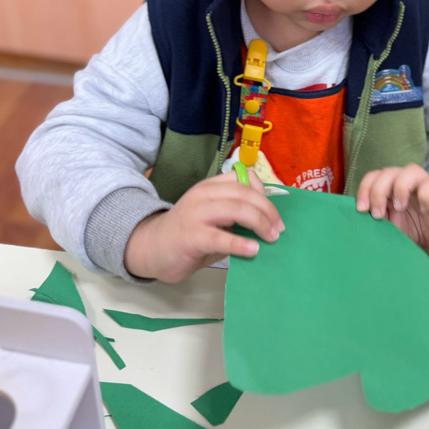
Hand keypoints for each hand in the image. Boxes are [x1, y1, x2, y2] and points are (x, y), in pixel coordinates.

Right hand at [124, 170, 284, 282]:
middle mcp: (203, 195)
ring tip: (270, 238)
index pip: (243, 178)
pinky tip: (253, 250)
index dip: (263, 193)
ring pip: (236, 210)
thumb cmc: (188, 235)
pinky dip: (240, 244)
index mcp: (210, 187)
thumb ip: (234, 216)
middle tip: (278, 230)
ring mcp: (195, 214)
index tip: (273, 214)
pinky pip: (220, 238)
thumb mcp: (213, 217)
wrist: (151, 248)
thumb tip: (267, 223)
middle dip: (267, 211)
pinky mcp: (191, 237)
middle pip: (244, 194)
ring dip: (259, 223)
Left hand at [355, 164, 428, 250]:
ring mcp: (423, 185)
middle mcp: (405, 181)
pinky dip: (425, 196)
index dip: (364, 189)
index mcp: (389, 187)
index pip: (373, 177)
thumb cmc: (413, 227)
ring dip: (400, 188)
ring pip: (410, 171)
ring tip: (399, 208)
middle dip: (378, 192)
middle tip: (378, 214)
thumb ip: (377, 218)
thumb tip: (359, 220)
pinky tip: (424, 209)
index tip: (361, 209)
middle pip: (387, 172)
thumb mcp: (390, 226)